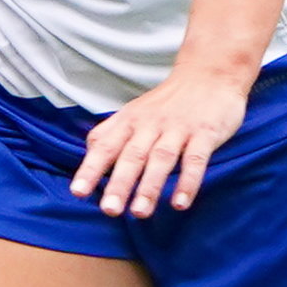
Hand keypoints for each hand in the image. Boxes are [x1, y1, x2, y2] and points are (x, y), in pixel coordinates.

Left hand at [71, 61, 250, 218]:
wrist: (208, 74)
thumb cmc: (166, 102)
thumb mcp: (132, 113)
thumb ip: (109, 133)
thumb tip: (88, 156)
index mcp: (129, 122)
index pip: (105, 147)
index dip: (91, 169)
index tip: (78, 192)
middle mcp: (150, 125)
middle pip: (132, 157)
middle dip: (119, 184)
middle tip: (109, 210)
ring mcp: (178, 129)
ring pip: (161, 159)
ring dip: (150, 187)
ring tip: (139, 213)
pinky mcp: (205, 133)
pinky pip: (196, 160)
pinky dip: (188, 182)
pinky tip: (180, 204)